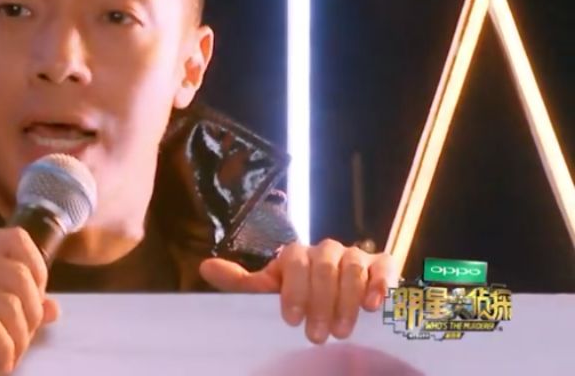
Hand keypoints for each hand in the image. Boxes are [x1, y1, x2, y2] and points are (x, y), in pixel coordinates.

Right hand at [0, 228, 58, 375]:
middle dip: (30, 318)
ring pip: (10, 305)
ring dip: (17, 341)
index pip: (20, 241)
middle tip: (18, 344)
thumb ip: (7, 300)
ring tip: (5, 359)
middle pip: (21, 277)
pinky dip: (2, 352)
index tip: (32, 307)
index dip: (38, 275)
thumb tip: (53, 308)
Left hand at [198, 240, 395, 343]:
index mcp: (296, 255)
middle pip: (324, 267)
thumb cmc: (298, 298)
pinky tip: (374, 305)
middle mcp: (325, 251)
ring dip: (348, 300)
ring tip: (343, 331)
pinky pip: (382, 267)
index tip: (291, 320)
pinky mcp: (381, 265)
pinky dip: (379, 283)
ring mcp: (355, 256)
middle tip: (318, 337)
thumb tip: (205, 267)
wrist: (339, 301)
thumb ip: (241, 283)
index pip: (295, 262)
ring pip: (352, 268)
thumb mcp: (269, 293)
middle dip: (321, 302)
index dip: (294, 291)